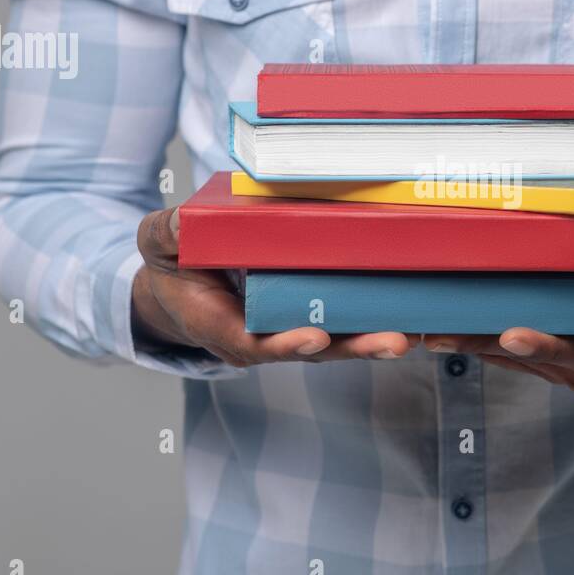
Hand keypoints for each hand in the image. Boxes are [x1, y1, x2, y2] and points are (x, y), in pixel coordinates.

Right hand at [132, 207, 417, 365]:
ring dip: (373, 341)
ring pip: (337, 342)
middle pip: (311, 351)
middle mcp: (262, 337)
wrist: (182, 284)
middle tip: (391, 343)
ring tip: (410, 336)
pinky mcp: (313, 316)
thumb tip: (182, 223)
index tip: (315, 338)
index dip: (285, 344)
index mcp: (222, 326)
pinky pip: (345, 324)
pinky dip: (376, 323)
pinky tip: (414, 319)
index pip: (254, 344)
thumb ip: (168, 235)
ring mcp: (290, 329)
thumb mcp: (159, 243)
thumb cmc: (173, 264)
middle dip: (352, 348)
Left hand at [425, 205, 573, 391]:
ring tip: (423, 324)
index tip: (510, 334)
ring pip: (512, 360)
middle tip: (437, 331)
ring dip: (469, 343)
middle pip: (531, 359)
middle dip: (482, 345)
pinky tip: (440, 323)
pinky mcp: (552, 369)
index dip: (547, 345)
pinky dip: (477, 342)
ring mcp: (571, 373)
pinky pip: (510, 358)